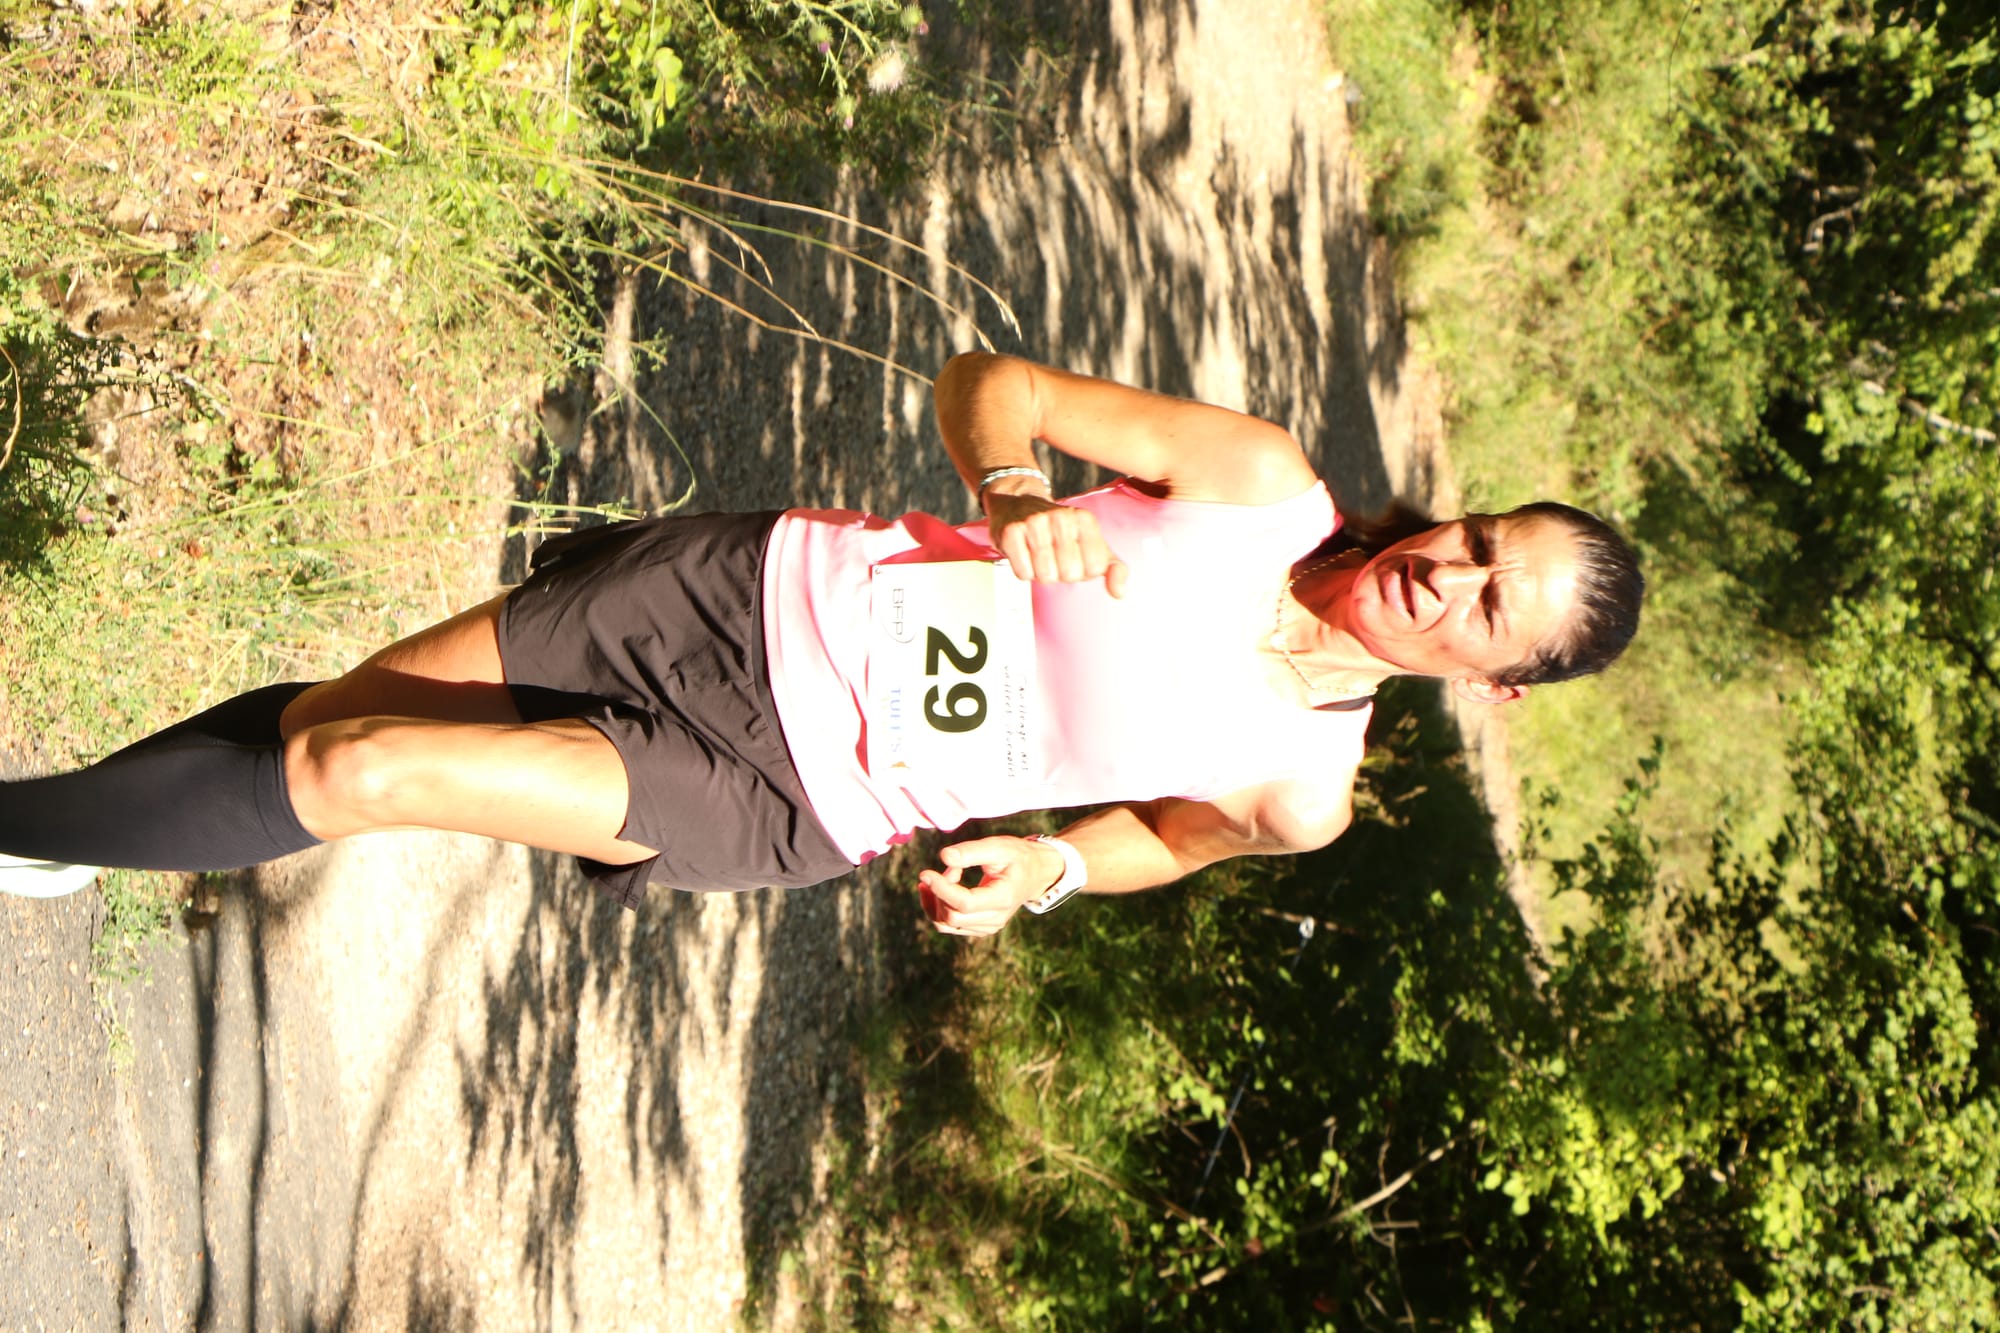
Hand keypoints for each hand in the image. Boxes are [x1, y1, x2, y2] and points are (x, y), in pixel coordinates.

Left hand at [916, 835, 1064, 936]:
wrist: (1035, 874)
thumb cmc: (1017, 857)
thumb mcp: (998, 846)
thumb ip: (971, 851)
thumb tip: (943, 857)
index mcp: (1002, 899)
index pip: (964, 904)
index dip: (941, 889)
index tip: (925, 872)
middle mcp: (996, 919)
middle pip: (952, 916)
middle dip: (940, 891)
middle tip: (950, 867)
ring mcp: (987, 927)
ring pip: (946, 924)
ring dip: (936, 899)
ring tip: (947, 873)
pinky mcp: (979, 928)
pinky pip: (949, 925)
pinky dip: (938, 906)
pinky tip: (942, 885)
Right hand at [985, 491, 1129, 597]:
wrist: (1019, 505)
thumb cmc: (1062, 534)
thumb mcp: (1094, 546)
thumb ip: (1114, 569)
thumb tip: (1120, 593)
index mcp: (1085, 520)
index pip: (1095, 569)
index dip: (1084, 571)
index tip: (1076, 556)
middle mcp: (1062, 517)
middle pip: (1070, 575)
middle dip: (1061, 573)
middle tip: (1054, 556)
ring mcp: (1035, 522)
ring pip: (1046, 576)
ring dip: (1042, 573)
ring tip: (1038, 555)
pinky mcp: (1012, 531)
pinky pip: (1024, 573)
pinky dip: (1024, 571)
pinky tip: (1024, 553)